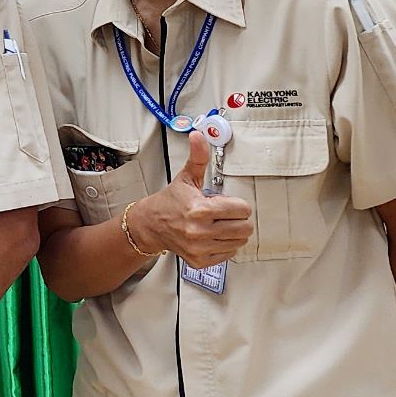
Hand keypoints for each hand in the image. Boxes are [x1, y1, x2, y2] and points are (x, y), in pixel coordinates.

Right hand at [126, 132, 253, 269]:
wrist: (151, 225)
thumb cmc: (171, 201)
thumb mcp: (186, 177)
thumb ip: (198, 157)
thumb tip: (199, 136)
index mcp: (199, 210)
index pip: (242, 209)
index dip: (237, 204)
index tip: (225, 203)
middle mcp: (200, 231)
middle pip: (244, 228)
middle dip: (238, 219)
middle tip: (224, 214)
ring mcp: (200, 248)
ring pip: (239, 241)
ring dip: (233, 232)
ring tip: (217, 224)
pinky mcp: (200, 260)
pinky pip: (229, 254)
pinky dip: (225, 245)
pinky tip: (212, 236)